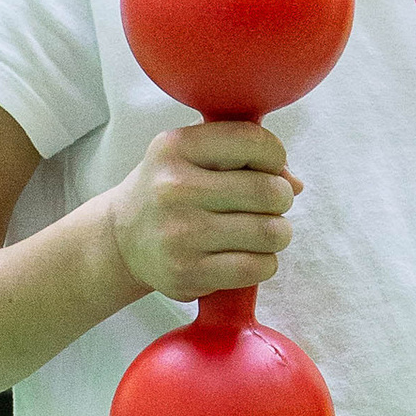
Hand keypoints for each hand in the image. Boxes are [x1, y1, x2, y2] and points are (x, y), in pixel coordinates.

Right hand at [108, 123, 297, 305]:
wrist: (121, 239)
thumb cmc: (170, 191)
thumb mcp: (192, 155)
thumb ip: (244, 156)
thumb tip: (294, 184)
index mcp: (176, 147)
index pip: (254, 142)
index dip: (274, 156)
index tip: (267, 167)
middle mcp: (174, 188)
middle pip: (269, 191)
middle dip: (280, 198)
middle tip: (267, 204)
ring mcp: (180, 234)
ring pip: (270, 233)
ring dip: (277, 233)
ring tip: (259, 231)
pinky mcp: (188, 273)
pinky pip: (257, 268)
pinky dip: (264, 262)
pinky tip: (247, 255)